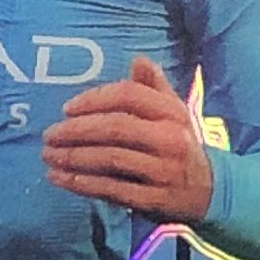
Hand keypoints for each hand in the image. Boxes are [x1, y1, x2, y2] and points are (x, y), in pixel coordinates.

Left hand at [42, 56, 213, 225]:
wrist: (211, 191)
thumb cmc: (180, 143)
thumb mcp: (174, 112)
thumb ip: (153, 86)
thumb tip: (138, 60)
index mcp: (172, 112)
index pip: (128, 96)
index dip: (94, 99)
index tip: (67, 108)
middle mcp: (169, 139)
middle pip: (116, 128)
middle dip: (76, 130)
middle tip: (48, 135)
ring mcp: (163, 171)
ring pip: (111, 159)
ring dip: (74, 158)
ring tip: (48, 156)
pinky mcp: (155, 199)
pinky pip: (114, 189)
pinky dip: (84, 185)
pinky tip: (62, 180)